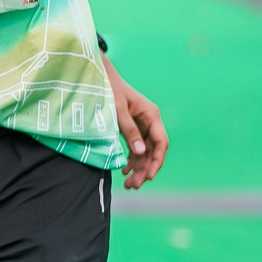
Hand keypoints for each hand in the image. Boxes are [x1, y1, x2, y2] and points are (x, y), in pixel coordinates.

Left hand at [102, 55, 168, 189]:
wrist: (100, 76)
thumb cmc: (109, 89)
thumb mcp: (117, 110)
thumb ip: (129, 130)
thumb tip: (140, 152)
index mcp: (151, 115)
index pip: (160, 142)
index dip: (156, 161)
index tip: (148, 176)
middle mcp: (149, 121)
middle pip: (153, 150)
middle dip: (145, 169)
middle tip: (133, 185)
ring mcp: (141, 125)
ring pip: (144, 152)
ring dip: (138, 168)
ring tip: (128, 184)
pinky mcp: (132, 128)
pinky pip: (136, 147)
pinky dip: (132, 160)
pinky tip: (125, 171)